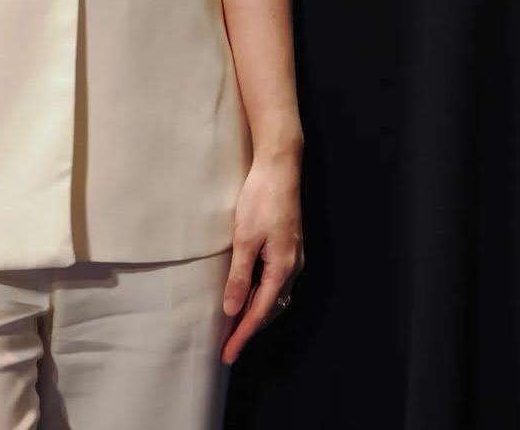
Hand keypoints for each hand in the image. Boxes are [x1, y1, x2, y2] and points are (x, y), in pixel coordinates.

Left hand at [221, 153, 303, 364]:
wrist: (280, 166)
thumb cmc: (262, 198)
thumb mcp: (244, 239)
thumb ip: (239, 276)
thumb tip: (232, 310)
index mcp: (282, 267)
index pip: (260, 312)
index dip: (242, 334)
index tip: (227, 354)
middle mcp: (292, 265)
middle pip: (270, 308)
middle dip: (249, 327)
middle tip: (227, 345)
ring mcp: (292, 254)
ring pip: (274, 295)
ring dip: (255, 311)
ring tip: (234, 325)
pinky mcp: (288, 244)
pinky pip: (275, 280)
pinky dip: (261, 294)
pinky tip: (248, 293)